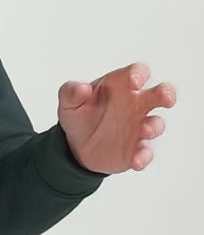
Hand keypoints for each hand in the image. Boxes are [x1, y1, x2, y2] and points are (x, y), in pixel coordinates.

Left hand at [57, 64, 176, 173]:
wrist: (76, 145)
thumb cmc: (79, 114)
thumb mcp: (68, 102)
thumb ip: (71, 91)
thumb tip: (82, 88)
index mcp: (121, 86)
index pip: (137, 72)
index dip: (139, 74)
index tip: (134, 81)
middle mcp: (136, 104)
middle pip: (160, 93)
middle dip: (167, 93)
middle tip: (166, 98)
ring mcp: (139, 126)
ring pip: (156, 123)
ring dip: (154, 127)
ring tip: (145, 131)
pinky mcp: (137, 148)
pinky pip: (146, 151)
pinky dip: (144, 156)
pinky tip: (136, 161)